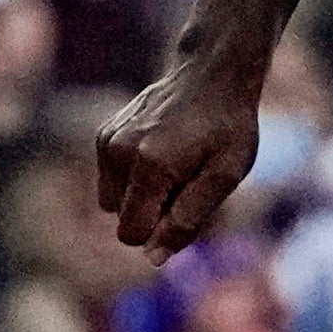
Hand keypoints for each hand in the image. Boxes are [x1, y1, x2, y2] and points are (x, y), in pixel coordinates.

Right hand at [92, 47, 264, 257]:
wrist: (213, 73)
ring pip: (111, 201)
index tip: (187, 203)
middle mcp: (118, 153)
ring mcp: (107, 141)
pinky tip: (160, 150)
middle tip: (185, 181)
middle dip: (150, 213)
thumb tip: (152, 258)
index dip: (160, 230)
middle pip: (120, 220)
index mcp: (149, 167)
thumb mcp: (225, 176)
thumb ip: (188, 219)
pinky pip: (110, 178)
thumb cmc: (228, 127)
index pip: (132, 234)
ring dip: (140, 196)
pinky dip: (131, 175)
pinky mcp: (104, 134)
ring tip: (173, 165)